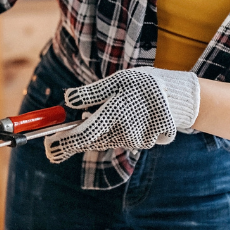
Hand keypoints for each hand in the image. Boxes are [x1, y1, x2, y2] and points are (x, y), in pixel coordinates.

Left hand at [46, 67, 199, 162]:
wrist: (181, 96)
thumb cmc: (145, 83)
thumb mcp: (117, 80)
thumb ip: (91, 92)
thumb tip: (68, 100)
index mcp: (115, 114)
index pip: (83, 135)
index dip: (63, 144)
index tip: (48, 149)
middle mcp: (125, 132)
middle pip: (91, 142)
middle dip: (73, 141)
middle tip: (55, 143)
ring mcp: (136, 141)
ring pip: (105, 141)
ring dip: (94, 134)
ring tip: (91, 118)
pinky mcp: (145, 143)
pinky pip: (121, 140)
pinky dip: (112, 132)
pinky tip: (117, 119)